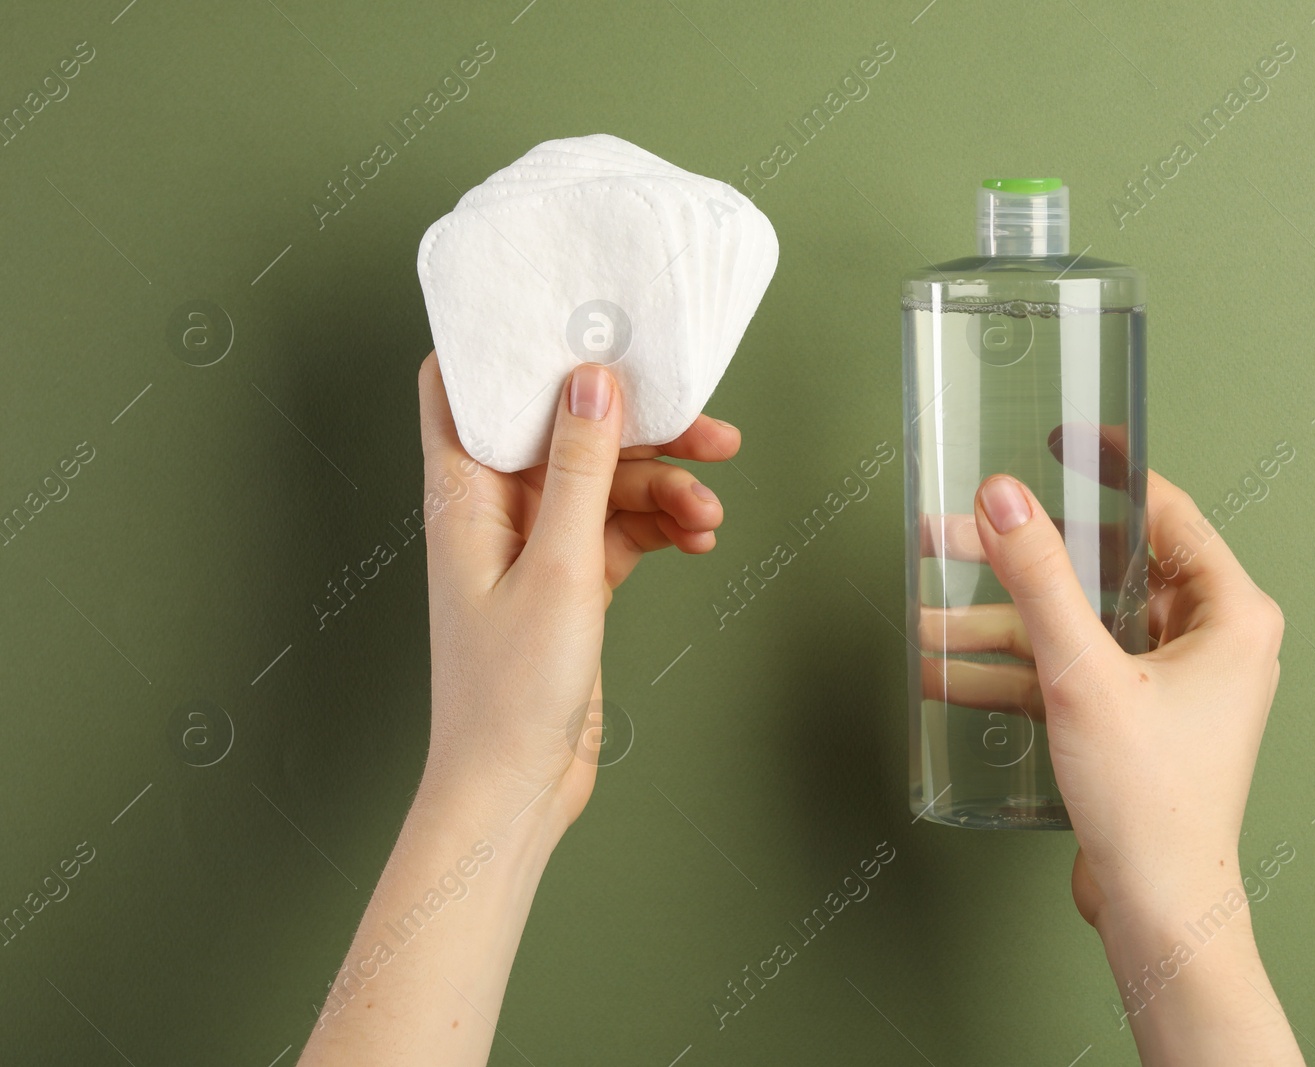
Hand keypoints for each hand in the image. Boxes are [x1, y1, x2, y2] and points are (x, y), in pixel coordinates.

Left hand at [416, 353, 738, 827]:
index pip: (463, 385)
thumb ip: (579, 470)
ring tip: (709, 511)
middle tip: (705, 427)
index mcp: (463, 493)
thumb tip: (592, 381)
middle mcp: (493, 509)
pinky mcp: (570, 580)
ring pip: (605, 481)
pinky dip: (661, 527)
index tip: (578, 318)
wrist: (515, 790)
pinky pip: (622, 528)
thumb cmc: (509, 695)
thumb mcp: (558, 569)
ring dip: (663, 486)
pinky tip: (699, 538)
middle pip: (564, 431)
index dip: (510, 344)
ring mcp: (534, 544)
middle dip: (635, 425)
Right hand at [973, 469, 1301, 1064]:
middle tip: (957, 533)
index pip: (1164, 510)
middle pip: (1102, 569)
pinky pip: (1069, 671)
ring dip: (1001, 621)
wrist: (1157, 906)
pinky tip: (947, 671)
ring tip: (928, 610)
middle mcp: (1207, 640)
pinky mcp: (1134, 718)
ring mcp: (1169, 682)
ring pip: (1076, 625)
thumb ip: (1040, 580)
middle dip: (1021, 559)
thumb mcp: (1082, 675)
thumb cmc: (1152, 801)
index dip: (1107, 470)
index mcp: (1228, 613)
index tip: (1061, 441)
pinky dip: (1014, 670)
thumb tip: (1004, 498)